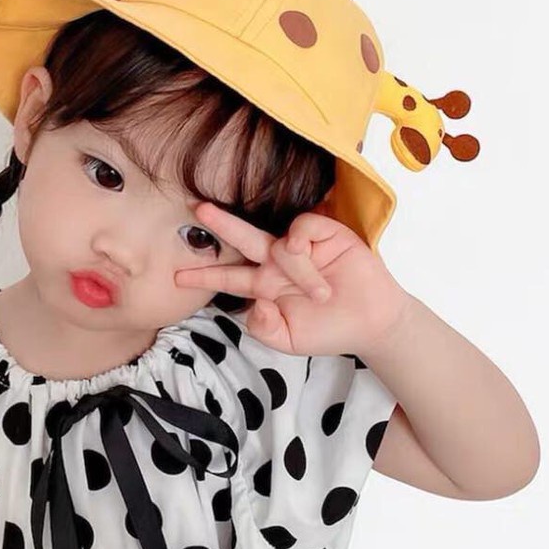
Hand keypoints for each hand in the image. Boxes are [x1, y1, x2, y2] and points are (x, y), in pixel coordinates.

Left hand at [174, 201, 414, 356]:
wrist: (371, 323)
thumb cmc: (328, 331)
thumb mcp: (288, 340)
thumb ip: (264, 328)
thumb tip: (253, 304)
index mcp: (264, 286)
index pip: (229, 278)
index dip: (205, 276)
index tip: (177, 276)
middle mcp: (277, 262)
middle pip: (241, 239)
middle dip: (219, 223)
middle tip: (197, 208)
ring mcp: (301, 247)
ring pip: (277, 242)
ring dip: (295, 268)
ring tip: (321, 293)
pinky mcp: (326, 234)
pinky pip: (302, 226)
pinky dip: (301, 238)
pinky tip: (310, 253)